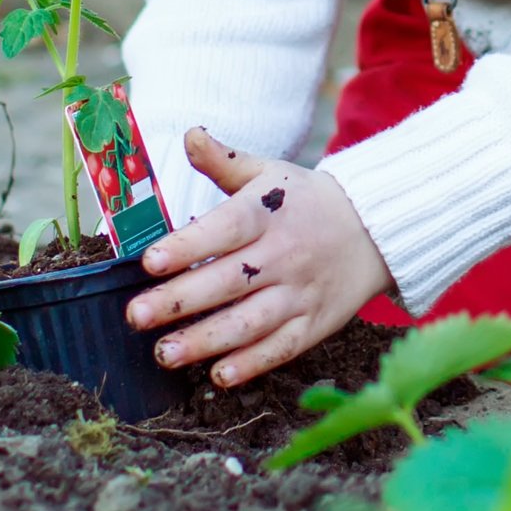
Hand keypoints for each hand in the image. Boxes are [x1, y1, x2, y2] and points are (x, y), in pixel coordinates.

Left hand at [126, 128, 391, 387]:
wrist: (374, 228)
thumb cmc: (305, 201)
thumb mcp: (269, 172)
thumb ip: (224, 161)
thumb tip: (190, 135)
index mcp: (268, 213)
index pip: (224, 229)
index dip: (187, 246)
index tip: (149, 261)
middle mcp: (283, 255)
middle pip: (228, 281)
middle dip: (179, 302)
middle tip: (135, 315)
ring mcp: (300, 293)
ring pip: (249, 322)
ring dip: (205, 341)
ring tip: (164, 353)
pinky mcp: (315, 324)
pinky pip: (281, 348)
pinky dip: (251, 364)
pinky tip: (218, 376)